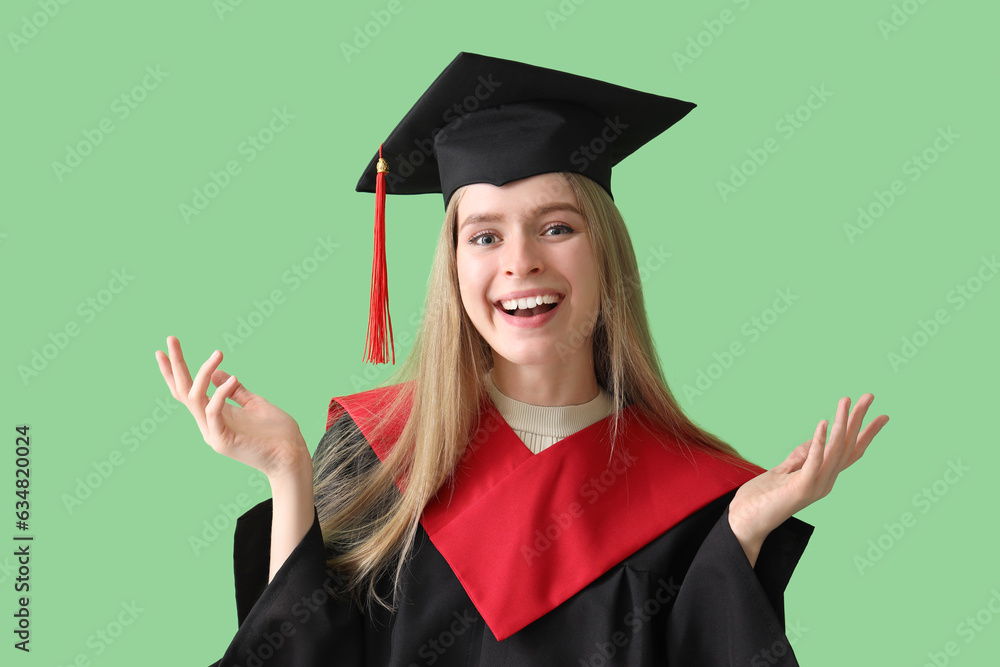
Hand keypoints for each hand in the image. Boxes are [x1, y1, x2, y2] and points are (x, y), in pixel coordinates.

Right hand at [154, 335, 309, 479]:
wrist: (291, 457)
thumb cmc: (277, 432)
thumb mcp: (254, 404)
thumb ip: (236, 391)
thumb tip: (218, 372)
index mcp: (214, 416)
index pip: (187, 392)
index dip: (175, 372)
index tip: (166, 349)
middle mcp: (208, 425)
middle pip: (183, 392)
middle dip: (176, 365)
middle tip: (171, 339)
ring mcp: (213, 433)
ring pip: (195, 398)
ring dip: (204, 373)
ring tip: (218, 354)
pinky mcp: (223, 440)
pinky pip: (212, 412)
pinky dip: (220, 393)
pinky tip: (233, 379)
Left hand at [729, 393, 888, 555]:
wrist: (746, 522)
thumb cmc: (762, 497)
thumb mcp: (784, 470)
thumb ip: (801, 456)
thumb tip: (817, 437)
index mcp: (823, 477)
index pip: (850, 452)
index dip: (866, 434)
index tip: (882, 416)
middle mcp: (825, 482)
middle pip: (847, 446)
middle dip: (858, 420)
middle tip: (869, 396)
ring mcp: (815, 486)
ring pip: (835, 450)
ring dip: (841, 423)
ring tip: (845, 400)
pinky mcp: (801, 488)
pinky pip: (814, 462)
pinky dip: (819, 442)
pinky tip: (823, 423)